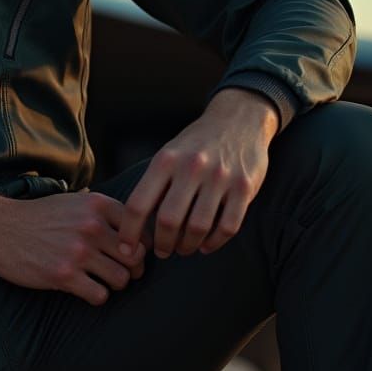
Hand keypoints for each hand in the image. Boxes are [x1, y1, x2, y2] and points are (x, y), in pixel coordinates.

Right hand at [0, 190, 145, 305]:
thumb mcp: (71, 200)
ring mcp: (78, 251)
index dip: (139, 245)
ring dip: (114, 284)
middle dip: (132, 268)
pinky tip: (85, 288)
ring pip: (122, 278)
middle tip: (120, 271)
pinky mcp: (64, 275)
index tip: (130, 253)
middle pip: (136, 257)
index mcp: (96, 205)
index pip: (139, 229)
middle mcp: (91, 226)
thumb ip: (100, 209)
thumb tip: (131, 222)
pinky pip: (100, 295)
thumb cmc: (38, 216)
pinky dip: (96, 295)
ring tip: (101, 280)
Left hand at [118, 89, 277, 259]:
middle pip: (168, 221)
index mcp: (166, 159)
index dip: (129, 232)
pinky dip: (214, 243)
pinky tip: (206, 245)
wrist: (238, 119)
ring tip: (183, 249)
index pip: (139, 203)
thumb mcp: (169, 152)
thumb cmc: (196, 143)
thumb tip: (135, 224)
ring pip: (197, 228)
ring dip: (187, 246)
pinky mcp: (244, 187)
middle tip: (162, 251)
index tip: (127, 249)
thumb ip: (154, 183)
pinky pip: (227, 227)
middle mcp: (191, 167)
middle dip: (162, 244)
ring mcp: (219, 177)